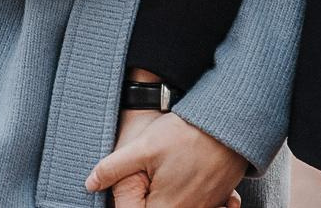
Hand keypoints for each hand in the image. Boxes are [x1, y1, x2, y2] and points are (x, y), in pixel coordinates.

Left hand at [87, 111, 245, 207]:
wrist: (229, 121)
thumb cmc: (186, 133)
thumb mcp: (143, 147)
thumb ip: (113, 168)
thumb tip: (90, 183)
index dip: (128, 203)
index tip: (129, 190)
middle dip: (147, 200)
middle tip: (150, 178)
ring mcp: (207, 207)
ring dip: (171, 199)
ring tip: (167, 178)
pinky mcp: (219, 198)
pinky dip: (197, 201)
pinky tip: (190, 186)